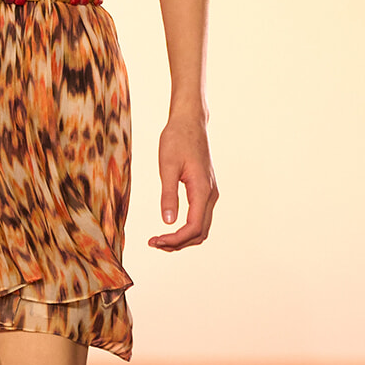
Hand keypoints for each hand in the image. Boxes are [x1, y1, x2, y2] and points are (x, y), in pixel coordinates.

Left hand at [148, 112, 217, 250]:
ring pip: (202, 227)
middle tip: (154, 243)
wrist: (190, 122)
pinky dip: (187, 228)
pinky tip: (170, 226)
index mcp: (202, 189)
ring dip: (183, 238)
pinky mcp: (205, 189)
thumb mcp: (167, 166)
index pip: (193, 227)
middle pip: (200, 232)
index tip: (155, 240)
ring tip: (160, 239)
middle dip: (178, 242)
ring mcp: (210, 192)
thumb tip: (167, 221)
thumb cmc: (177, 139)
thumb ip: (168, 194)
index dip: (175, 239)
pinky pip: (200, 216)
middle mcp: (210, 194)